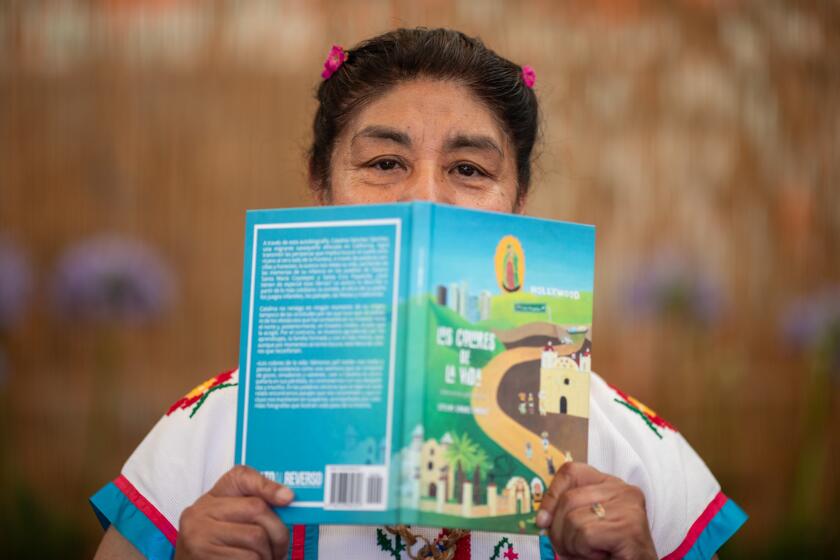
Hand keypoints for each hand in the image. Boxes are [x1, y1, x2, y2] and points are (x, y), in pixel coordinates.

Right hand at [175, 465, 293, 559]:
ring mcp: (200, 535)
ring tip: (265, 558)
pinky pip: (247, 559)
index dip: (269, 486)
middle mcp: (201, 511)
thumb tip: (287, 497)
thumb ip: (256, 502)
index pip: (242, 478)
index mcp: (212, 496)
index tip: (288, 498)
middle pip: (257, 509)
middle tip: (281, 548)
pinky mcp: (204, 556)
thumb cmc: (218, 542)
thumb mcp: (231, 517)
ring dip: (268, 554)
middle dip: (278, 532)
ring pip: (256, 539)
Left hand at [535, 462, 656, 559]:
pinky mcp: (629, 527)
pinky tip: (600, 555)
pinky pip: (585, 534)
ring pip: (573, 519)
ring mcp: (628, 507)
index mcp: (611, 485)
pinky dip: (583, 550)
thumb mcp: (585, 525)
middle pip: (568, 498)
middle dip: (558, 530)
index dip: (551, 495)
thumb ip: (566, 514)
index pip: (571, 472)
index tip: (543, 520)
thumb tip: (542, 518)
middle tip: (566, 549)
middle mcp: (623, 490)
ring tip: (587, 553)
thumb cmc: (610, 552)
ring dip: (571, 544)